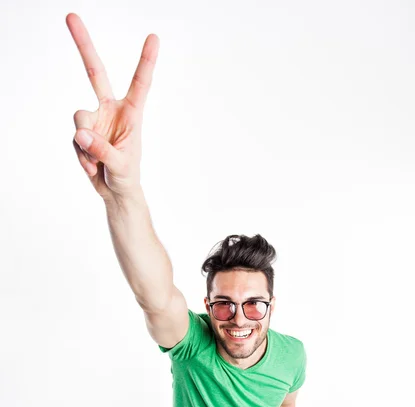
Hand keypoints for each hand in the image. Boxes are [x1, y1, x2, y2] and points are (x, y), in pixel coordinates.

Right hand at [65, 13, 159, 199]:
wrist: (115, 191)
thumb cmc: (127, 176)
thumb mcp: (120, 165)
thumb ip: (102, 150)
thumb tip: (81, 133)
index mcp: (132, 113)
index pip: (139, 83)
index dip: (146, 61)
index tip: (154, 37)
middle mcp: (111, 110)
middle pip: (95, 72)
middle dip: (83, 45)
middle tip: (70, 16)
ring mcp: (95, 119)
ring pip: (79, 119)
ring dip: (86, 143)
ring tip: (98, 162)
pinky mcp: (83, 132)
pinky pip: (75, 139)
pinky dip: (82, 155)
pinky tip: (93, 166)